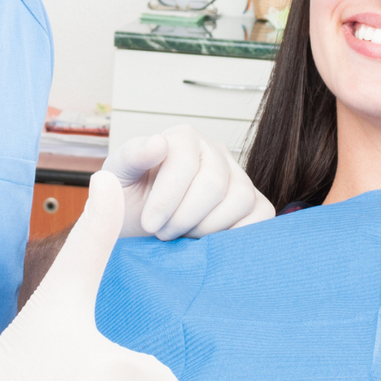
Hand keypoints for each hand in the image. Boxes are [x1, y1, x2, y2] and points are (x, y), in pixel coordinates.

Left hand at [106, 125, 274, 239]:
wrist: (141, 228)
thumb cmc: (129, 200)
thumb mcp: (118, 176)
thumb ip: (133, 156)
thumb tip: (158, 142)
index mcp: (183, 138)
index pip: (184, 163)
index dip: (166, 199)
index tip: (149, 224)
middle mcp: (216, 151)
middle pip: (213, 185)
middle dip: (183, 217)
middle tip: (163, 232)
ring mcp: (239, 176)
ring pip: (239, 199)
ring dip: (207, 228)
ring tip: (182, 235)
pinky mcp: (254, 202)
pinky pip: (261, 215)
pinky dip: (238, 234)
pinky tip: (209, 242)